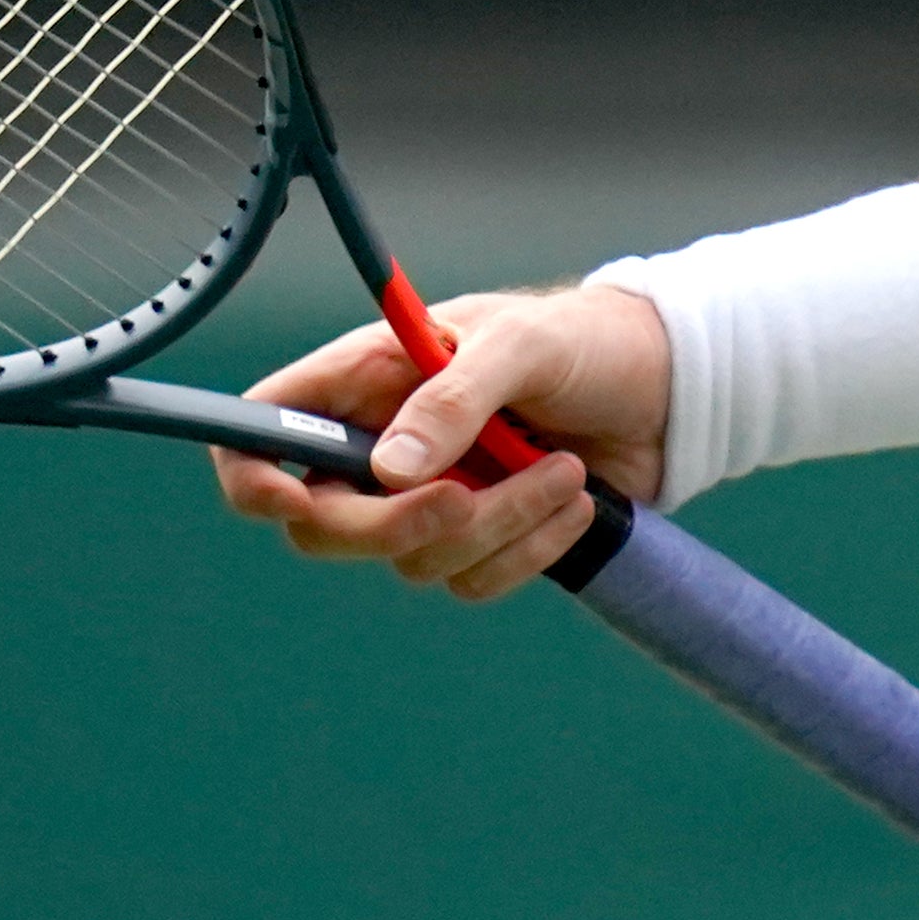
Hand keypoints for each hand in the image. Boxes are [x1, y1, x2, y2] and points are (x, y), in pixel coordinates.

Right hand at [208, 281, 674, 603]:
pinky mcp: (481, 539)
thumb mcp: (522, 344)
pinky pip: (471, 579)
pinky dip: (526, 552)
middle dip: (393, 525)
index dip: (252, 476)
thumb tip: (389, 470)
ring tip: (564, 472)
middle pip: (321, 526)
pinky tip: (576, 503)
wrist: (666, 389)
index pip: (262, 431)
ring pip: (409, 560)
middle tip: (464, 496)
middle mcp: (381, 444)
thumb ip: (454, 398)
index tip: (295, 500)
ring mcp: (428, 498)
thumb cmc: (582, 340)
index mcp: (364, 379)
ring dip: (493, 526)